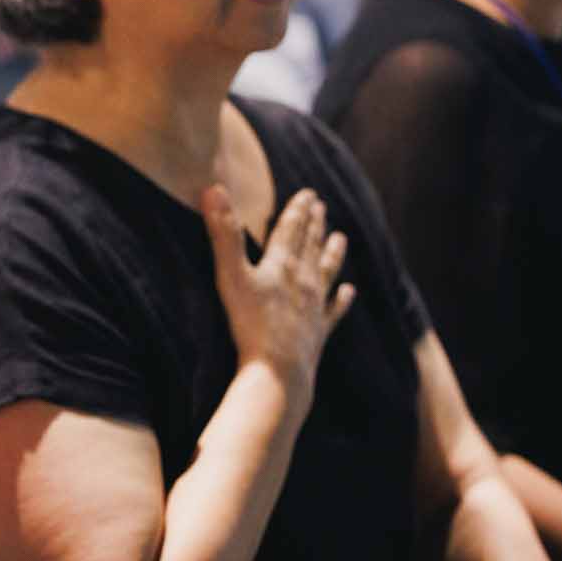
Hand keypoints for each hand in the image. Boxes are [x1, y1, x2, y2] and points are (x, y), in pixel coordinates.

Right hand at [204, 184, 353, 400]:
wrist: (278, 372)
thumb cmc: (250, 324)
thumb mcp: (231, 276)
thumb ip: (224, 233)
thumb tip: (213, 189)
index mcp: (281, 265)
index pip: (291, 230)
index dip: (298, 210)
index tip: (308, 193)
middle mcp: (302, 281)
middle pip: (310, 246)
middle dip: (315, 225)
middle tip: (321, 206)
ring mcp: (313, 307)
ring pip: (326, 272)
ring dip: (332, 253)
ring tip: (340, 237)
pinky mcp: (318, 332)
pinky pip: (334, 311)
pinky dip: (342, 299)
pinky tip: (349, 292)